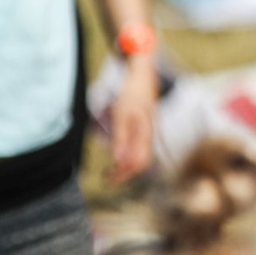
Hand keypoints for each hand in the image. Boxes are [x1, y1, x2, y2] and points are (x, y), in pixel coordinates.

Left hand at [107, 58, 158, 181]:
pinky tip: (119, 154)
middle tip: (106, 178)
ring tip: (111, 170)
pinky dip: (128, 156)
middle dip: (124, 174)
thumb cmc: (132, 93)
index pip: (137, 163)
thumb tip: (118, 160)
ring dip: (126, 166)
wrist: (142, 75)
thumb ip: (121, 137)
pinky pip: (139, 148)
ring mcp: (148, 132)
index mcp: (145, 134)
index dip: (123, 174)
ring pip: (140, 156)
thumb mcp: (121, 113)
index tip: (107, 179)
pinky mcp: (144, 128)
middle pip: (140, 163)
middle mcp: (149, 135)